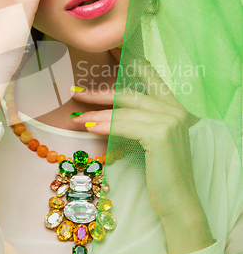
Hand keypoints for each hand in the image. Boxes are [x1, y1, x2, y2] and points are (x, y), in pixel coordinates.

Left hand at [71, 48, 202, 222]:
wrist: (178, 201)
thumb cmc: (161, 173)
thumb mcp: (150, 140)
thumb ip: (137, 121)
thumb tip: (103, 112)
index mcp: (174, 107)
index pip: (150, 77)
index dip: (130, 63)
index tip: (112, 52)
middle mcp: (175, 109)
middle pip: (129, 93)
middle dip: (101, 93)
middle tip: (77, 93)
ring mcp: (170, 120)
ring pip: (124, 110)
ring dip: (96, 114)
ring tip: (76, 118)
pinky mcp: (160, 134)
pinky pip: (124, 125)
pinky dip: (103, 125)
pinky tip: (88, 127)